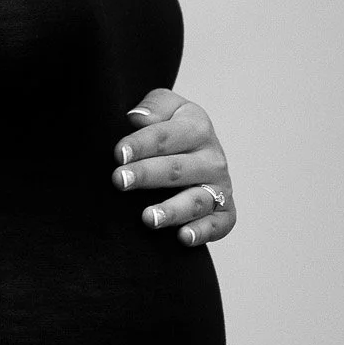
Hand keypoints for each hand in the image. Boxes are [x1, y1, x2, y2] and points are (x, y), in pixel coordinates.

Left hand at [112, 88, 236, 246]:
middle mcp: (212, 159)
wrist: (196, 151)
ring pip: (196, 200)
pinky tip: (182, 238)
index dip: (142, 144)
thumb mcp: (166, 107)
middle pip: (176, 169)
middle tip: (120, 181)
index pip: (166, 136)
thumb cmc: (170, 128)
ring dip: (172, 210)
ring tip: (148, 218)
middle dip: (147, 175)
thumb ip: (155, 106)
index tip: (118, 153)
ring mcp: (219, 187)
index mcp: (197, 128)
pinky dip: (203, 232)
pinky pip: (219, 224)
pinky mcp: (225, 211)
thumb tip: (138, 117)